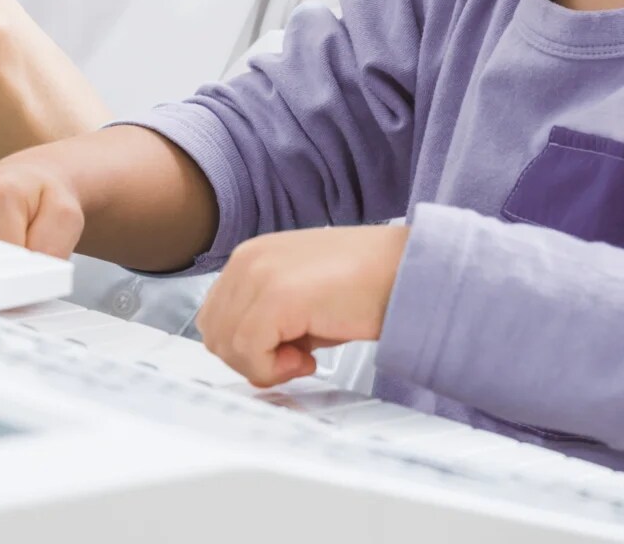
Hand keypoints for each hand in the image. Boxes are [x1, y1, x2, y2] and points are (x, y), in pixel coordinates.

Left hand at [196, 226, 409, 387]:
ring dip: (264, 365)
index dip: (246, 347)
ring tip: (305, 355)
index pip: (215, 316)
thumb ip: (267, 320)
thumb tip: (250, 356)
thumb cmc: (367, 286)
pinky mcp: (276, 296)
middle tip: (295, 357)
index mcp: (252, 256)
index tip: (285, 350)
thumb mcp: (302, 301)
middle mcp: (248, 259)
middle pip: (215, 333)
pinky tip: (310, 357)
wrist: (409, 270)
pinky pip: (249, 352)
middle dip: (250, 358)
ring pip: (227, 345)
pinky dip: (274, 368)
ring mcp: (259, 274)